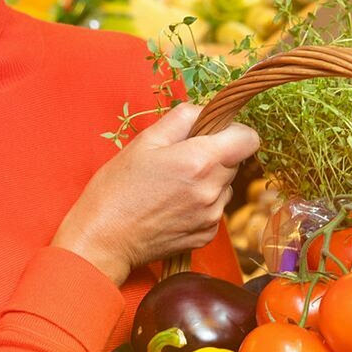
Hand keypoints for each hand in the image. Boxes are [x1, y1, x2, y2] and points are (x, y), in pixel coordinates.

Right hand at [54, 104, 259, 285]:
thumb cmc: (117, 188)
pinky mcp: (206, 236)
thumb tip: (206, 112)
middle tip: (180, 159)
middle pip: (235, 161)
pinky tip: (172, 205)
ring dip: (209, 181)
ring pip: (225, 186)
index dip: (233, 130)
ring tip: (173, 185)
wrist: (103, 240)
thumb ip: (182, 118)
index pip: (248, 138)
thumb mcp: (144, 141)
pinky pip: (215, 210)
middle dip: (215, 154)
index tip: (213, 132)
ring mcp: (211, 217)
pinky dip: (201, 204)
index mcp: (199, 161)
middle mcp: (212, 190)